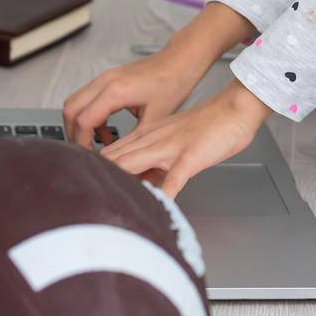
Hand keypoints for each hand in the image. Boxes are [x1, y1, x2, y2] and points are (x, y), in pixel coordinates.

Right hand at [62, 45, 208, 148]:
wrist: (179, 61)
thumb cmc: (172, 84)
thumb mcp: (155, 118)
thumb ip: (133, 140)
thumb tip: (122, 161)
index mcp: (115, 91)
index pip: (83, 121)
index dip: (83, 143)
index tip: (92, 159)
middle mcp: (104, 81)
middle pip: (70, 110)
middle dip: (74, 135)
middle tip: (88, 153)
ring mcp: (104, 78)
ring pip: (74, 102)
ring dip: (79, 125)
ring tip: (95, 145)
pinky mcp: (107, 79)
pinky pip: (86, 99)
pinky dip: (89, 117)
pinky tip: (106, 133)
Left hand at [95, 79, 272, 198]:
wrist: (233, 109)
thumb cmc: (207, 127)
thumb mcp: (173, 141)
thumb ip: (154, 161)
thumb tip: (140, 185)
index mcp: (146, 137)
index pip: (110, 154)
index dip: (93, 170)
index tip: (82, 188)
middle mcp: (152, 141)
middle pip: (114, 159)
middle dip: (97, 179)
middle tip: (84, 200)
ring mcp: (171, 148)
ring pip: (134, 164)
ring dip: (120, 184)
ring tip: (106, 204)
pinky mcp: (191, 156)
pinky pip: (174, 177)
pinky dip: (164, 192)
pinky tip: (159, 206)